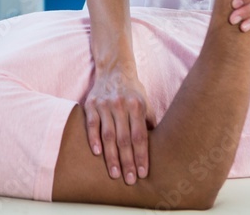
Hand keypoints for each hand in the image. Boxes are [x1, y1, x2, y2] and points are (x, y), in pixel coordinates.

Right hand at [83, 67, 155, 184]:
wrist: (113, 69)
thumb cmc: (132, 91)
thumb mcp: (146, 102)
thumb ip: (149, 122)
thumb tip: (159, 145)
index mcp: (137, 106)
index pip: (140, 136)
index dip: (142, 156)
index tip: (143, 174)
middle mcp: (121, 105)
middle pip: (124, 139)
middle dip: (127, 162)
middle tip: (129, 180)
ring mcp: (104, 105)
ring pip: (108, 135)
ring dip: (111, 156)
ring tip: (114, 174)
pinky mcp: (91, 104)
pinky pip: (92, 124)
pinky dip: (93, 139)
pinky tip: (97, 154)